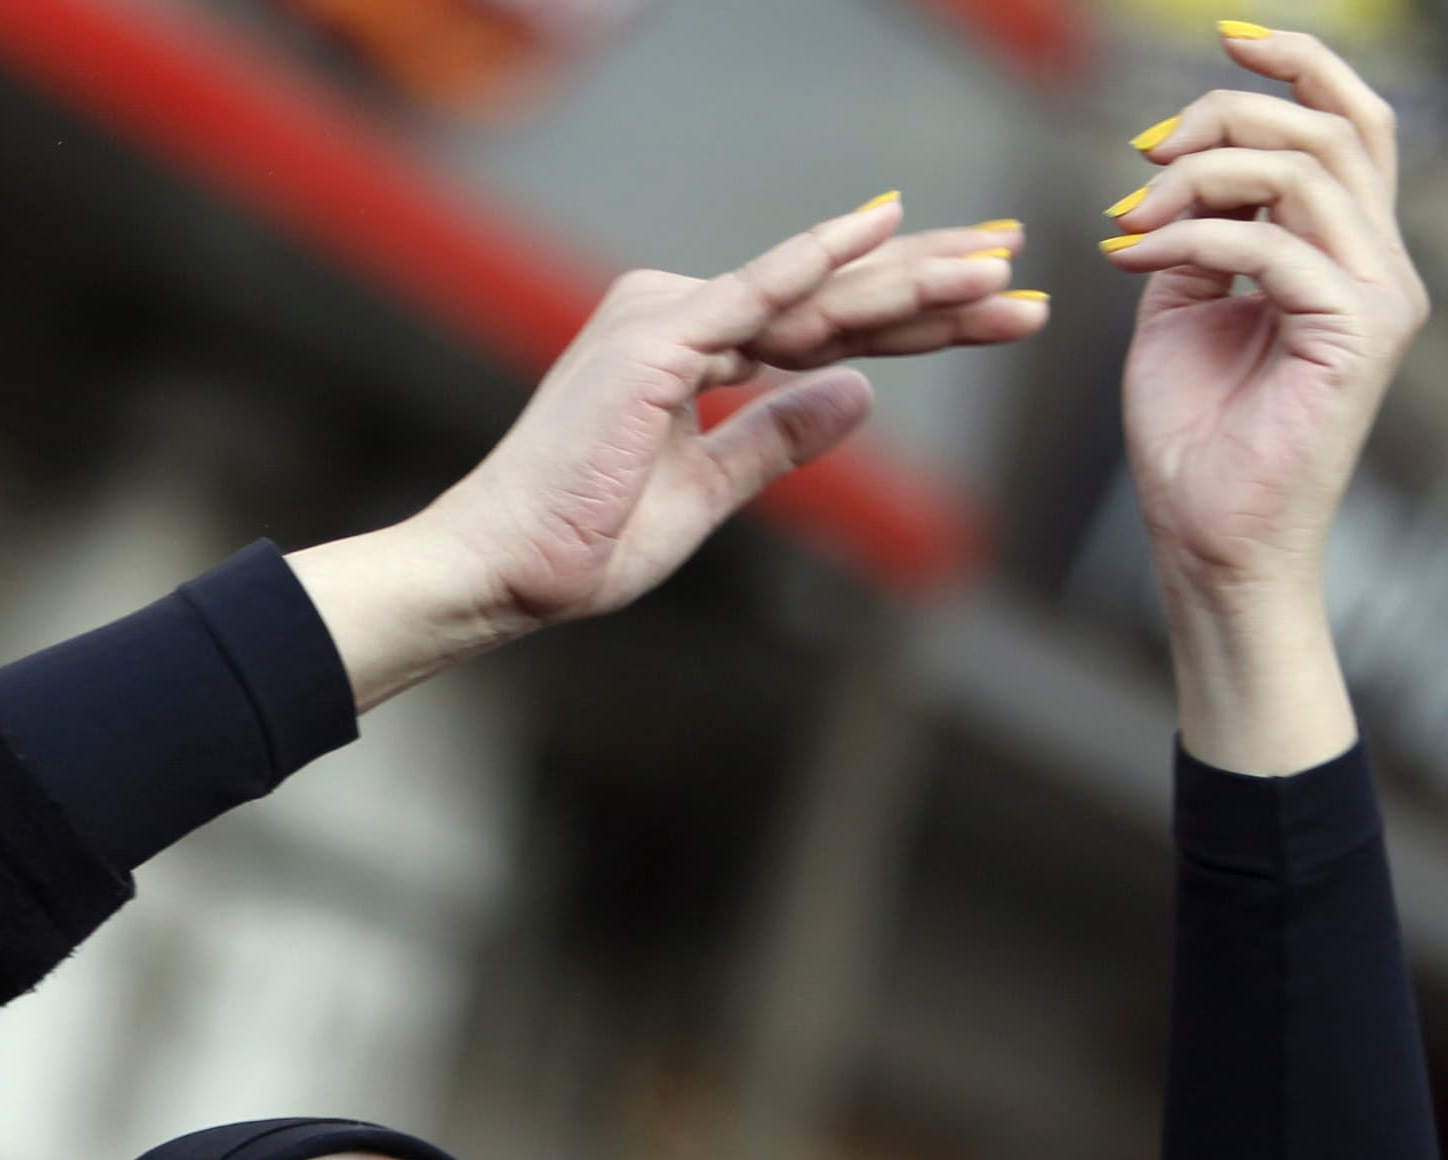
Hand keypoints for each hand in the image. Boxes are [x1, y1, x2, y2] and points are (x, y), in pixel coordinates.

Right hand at [292, 204, 1043, 708]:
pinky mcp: (658, 340)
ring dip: (910, 281)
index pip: (820, 329)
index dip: (909, 321)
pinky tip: (887, 225)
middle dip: (930, 289)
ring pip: (813, 296)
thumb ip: (775, 440)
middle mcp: (676, 316)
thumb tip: (860, 398)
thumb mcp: (702, 493)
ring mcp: (665, 320)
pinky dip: (819, 259)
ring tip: (998, 269)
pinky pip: (757, 292)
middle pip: (829, 300)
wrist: (501, 572)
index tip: (987, 314)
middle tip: (1020, 273)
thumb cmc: (579, 543)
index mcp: (686, 350)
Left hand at [1111, 28, 1423, 770]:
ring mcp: (1377, 296)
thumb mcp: (1180, 314)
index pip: (1348, 124)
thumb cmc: (1195, 439)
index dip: (1297, 65)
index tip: (1222, 42)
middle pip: (1332, 128)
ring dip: (1200, 177)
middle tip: (1145, 153)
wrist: (1209, 541)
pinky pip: (1272, 246)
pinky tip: (1132, 256)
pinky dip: (1192, 236)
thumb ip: (1193, 239)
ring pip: (1304, 174)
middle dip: (1230, 116)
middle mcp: (1378, 265)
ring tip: (1133, 215)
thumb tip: (1173, 178)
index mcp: (1346, 252)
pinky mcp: (1354, 333)